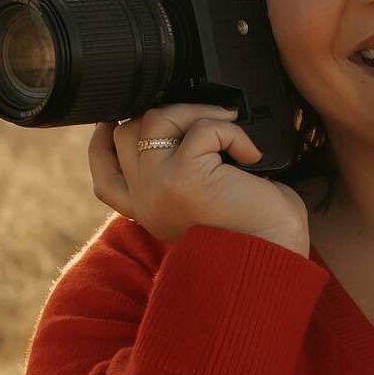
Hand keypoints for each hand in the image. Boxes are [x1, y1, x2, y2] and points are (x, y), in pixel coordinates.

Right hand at [88, 101, 310, 249]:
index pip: (106, 172)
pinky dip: (232, 132)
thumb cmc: (255, 234)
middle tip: (210, 121)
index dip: (104, 139)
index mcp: (146, 209)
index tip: (126, 117)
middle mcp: (144, 199)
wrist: (269, 261)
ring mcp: (158, 186)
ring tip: (229, 128)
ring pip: (155, 120)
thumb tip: (190, 127)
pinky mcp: (183, 177)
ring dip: (197, 113)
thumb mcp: (207, 201)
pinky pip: (202, 130)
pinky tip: (251, 155)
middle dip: (168, 113)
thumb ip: (183, 171)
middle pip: (127, 132)